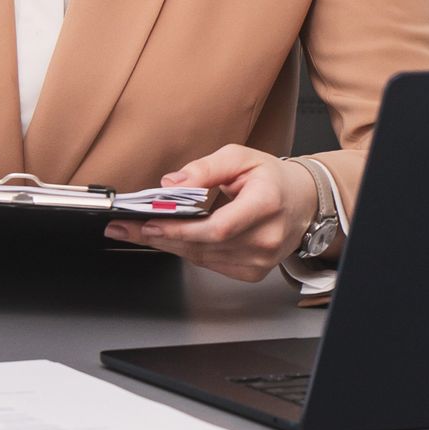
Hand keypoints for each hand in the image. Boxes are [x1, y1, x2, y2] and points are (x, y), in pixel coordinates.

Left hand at [106, 146, 318, 282]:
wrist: (303, 203)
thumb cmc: (272, 179)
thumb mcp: (240, 157)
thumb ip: (205, 168)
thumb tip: (172, 184)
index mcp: (266, 204)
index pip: (217, 227)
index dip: (180, 228)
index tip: (149, 222)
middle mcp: (265, 238)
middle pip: (203, 246)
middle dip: (159, 236)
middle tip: (125, 228)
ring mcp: (260, 260)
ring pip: (202, 257)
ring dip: (168, 244)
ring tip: (137, 231)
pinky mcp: (253, 272)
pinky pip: (210, 263)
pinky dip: (188, 250)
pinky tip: (171, 238)